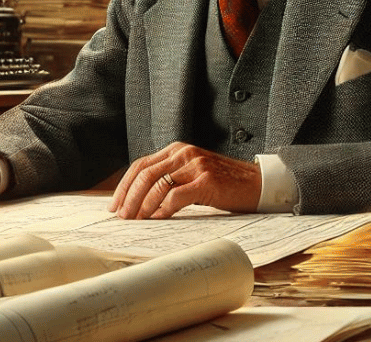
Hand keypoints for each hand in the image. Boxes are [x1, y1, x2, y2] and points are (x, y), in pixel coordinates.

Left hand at [108, 142, 261, 219]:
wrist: (256, 183)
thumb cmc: (223, 183)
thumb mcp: (192, 173)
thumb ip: (171, 178)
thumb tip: (140, 202)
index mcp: (177, 149)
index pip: (141, 164)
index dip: (125, 185)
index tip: (115, 205)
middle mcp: (183, 152)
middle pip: (145, 173)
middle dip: (129, 197)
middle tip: (121, 217)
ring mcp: (195, 165)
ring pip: (157, 184)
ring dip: (141, 206)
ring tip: (135, 221)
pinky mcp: (206, 180)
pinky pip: (176, 195)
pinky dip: (162, 210)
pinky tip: (157, 220)